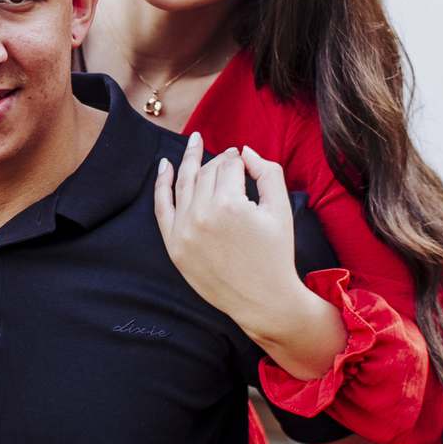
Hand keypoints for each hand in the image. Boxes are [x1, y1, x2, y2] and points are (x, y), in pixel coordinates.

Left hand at [154, 135, 346, 379]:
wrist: (263, 301)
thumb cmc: (275, 254)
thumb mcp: (281, 209)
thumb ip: (267, 172)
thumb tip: (244, 151)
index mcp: (230, 204)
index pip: (229, 166)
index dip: (239, 160)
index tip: (245, 162)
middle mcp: (202, 215)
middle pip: (207, 172)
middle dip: (220, 161)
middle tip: (230, 159)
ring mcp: (184, 231)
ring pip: (184, 183)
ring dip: (188, 160)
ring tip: (194, 142)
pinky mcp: (174, 247)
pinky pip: (162, 207)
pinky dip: (161, 184)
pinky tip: (164, 164)